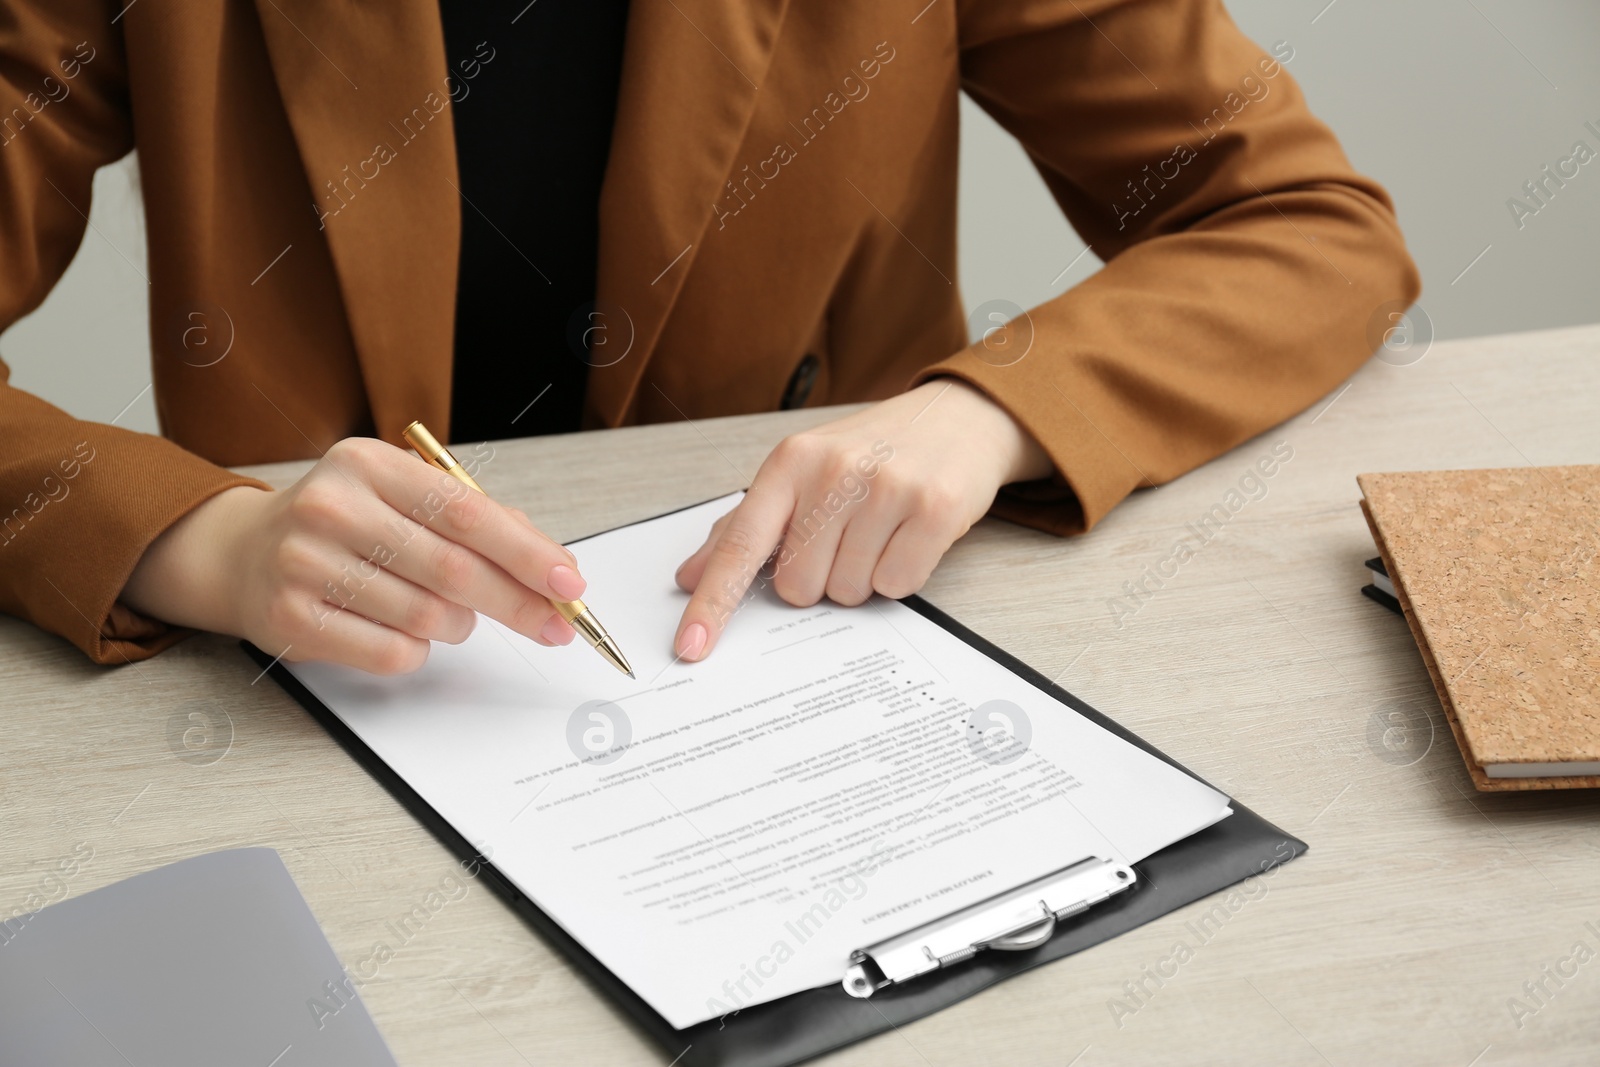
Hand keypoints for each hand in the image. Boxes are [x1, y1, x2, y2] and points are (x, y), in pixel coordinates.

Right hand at [121, 437, 587, 673]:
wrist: (242, 554)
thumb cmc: (345, 525)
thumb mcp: (402, 497)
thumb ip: (476, 520)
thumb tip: (553, 564)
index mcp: (367, 464)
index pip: (466, 511)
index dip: (526, 552)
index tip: (569, 582)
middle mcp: (332, 507)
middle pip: (453, 569)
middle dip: (516, 603)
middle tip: (554, 625)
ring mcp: (304, 563)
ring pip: (426, 616)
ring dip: (458, 626)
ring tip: (449, 615)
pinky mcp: (289, 618)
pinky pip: (390, 652)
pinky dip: (417, 651)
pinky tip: (403, 630)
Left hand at [672, 379, 1050, 660]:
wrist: (958, 417)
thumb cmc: (873, 451)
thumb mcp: (803, 472)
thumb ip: (743, 526)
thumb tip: (690, 576)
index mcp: (790, 462)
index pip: (740, 545)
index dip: (713, 602)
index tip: (690, 645)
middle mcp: (834, 471)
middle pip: (797, 587)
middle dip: (819, 578)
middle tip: (846, 535)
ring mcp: (886, 488)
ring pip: (848, 592)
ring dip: (863, 576)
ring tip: (881, 530)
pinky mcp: (935, 508)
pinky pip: (897, 586)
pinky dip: (901, 574)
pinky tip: (908, 535)